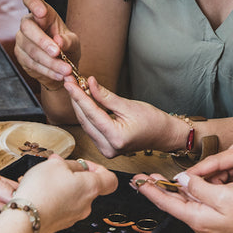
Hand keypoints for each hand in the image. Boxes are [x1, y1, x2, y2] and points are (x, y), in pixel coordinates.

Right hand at [12, 154, 117, 232]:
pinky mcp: (61, 223)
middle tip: (58, 169)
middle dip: (73, 175)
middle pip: (88, 186)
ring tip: (44, 181)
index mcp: (91, 187)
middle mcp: (86, 205)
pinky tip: (40, 193)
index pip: (110, 179)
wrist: (24, 219)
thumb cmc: (41, 192)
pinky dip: (54, 199)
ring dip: (62, 187)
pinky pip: (62, 207)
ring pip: (73, 196)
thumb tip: (68, 165)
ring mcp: (74, 216)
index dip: (99, 168)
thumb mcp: (55, 164)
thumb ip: (67, 163)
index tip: (84, 164)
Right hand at [14, 0, 79, 89]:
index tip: (42, 11)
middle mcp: (28, 24)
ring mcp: (21, 40)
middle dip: (42, 41)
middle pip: (27, 27)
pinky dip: (47, 70)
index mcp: (43, 14)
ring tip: (66, 70)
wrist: (62, 67)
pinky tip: (59, 75)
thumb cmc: (67, 47)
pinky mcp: (20, 56)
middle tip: (57, 52)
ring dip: (49, 62)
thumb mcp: (74, 42)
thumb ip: (68, 40)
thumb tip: (59, 41)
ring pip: (31, 50)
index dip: (33, 3)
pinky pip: (31, 64)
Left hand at [65, 75, 183, 157]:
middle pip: (85, 120)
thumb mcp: (129, 105)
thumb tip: (90, 83)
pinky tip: (84, 101)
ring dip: (80, 106)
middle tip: (70, 82)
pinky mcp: (105, 148)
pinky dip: (87, 114)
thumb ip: (106, 96)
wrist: (163, 135)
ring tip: (76, 88)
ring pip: (86, 124)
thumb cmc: (152, 121)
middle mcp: (108, 147)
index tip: (70, 83)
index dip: (79, 96)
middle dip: (77, 100)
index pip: (92, 114)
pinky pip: (91, 128)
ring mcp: (106, 150)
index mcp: (116, 137)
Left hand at [133, 169, 232, 232]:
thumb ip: (199, 188)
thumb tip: (181, 180)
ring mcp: (209, 224)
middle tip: (142, 178)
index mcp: (198, 219)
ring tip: (157, 180)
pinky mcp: (217, 222)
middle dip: (157, 190)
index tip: (138, 181)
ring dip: (171, 192)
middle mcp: (200, 224)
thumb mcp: (224, 196)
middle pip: (173, 204)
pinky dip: (187, 195)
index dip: (151, 191)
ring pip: (184, 205)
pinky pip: (196, 207)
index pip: (167, 203)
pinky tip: (186, 188)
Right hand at [186, 143, 232, 209]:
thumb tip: (206, 189)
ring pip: (212, 175)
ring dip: (205, 187)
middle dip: (198, 182)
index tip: (178, 182)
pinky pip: (218, 179)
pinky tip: (209, 199)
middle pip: (210, 168)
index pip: (212, 162)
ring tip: (196, 200)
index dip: (195, 174)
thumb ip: (230, 189)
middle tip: (181, 194)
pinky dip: (213, 189)